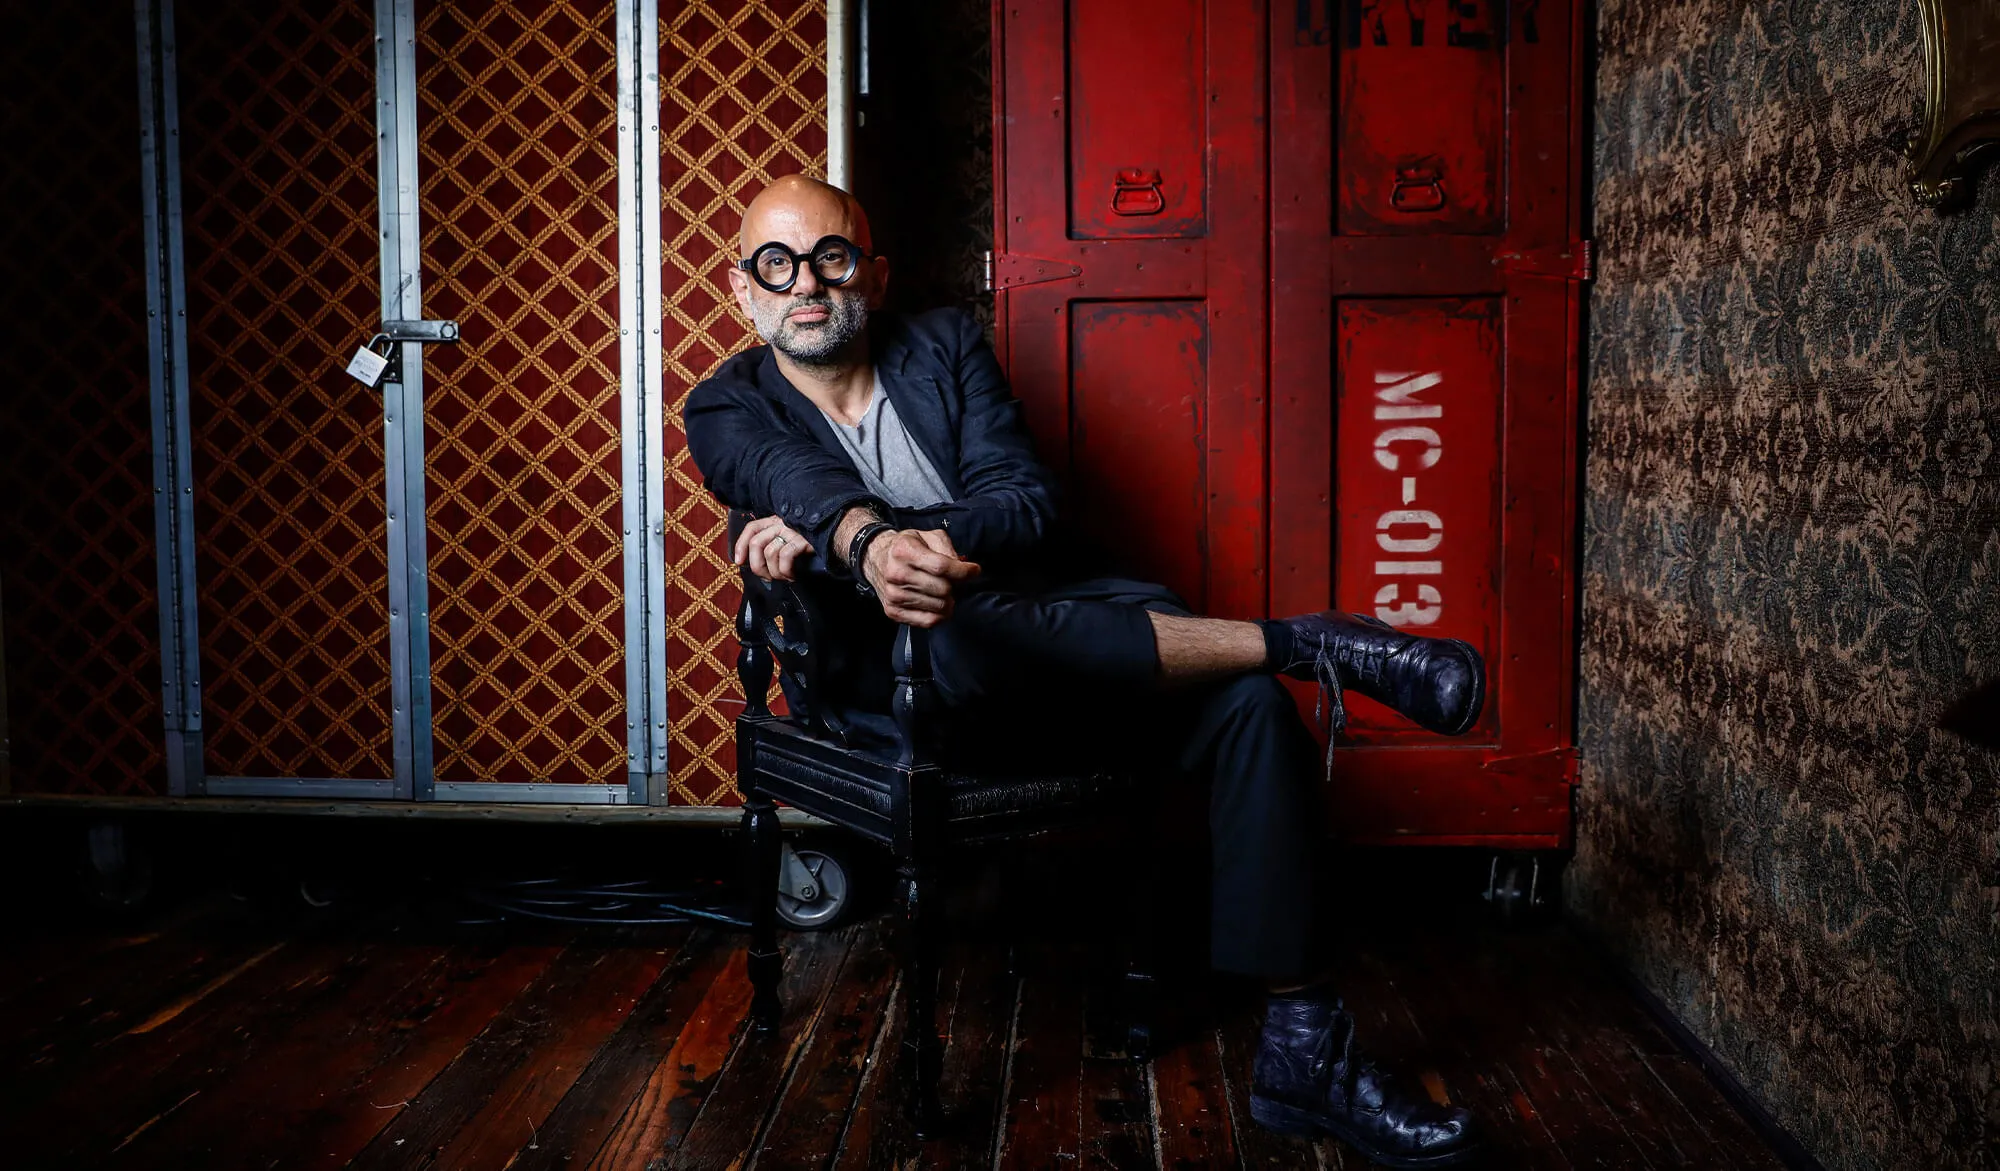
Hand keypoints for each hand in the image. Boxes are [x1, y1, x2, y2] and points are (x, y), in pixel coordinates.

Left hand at [733, 515, 811, 581]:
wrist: (838, 538)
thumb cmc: (813, 544)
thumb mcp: (789, 540)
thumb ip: (773, 544)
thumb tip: (756, 564)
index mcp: (776, 521)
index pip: (752, 528)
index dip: (741, 544)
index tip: (738, 561)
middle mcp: (782, 523)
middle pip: (756, 543)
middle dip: (757, 565)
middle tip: (766, 578)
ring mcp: (792, 530)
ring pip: (770, 553)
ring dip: (774, 572)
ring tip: (784, 578)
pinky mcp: (802, 539)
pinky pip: (785, 557)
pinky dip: (786, 571)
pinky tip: (793, 576)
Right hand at [862, 528, 981, 627]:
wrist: (875, 559)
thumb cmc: (906, 548)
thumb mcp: (926, 536)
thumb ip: (947, 548)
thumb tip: (964, 567)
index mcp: (904, 551)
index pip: (941, 567)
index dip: (963, 571)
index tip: (974, 571)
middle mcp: (896, 574)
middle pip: (942, 589)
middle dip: (955, 585)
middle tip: (953, 581)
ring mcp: (893, 595)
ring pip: (939, 607)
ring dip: (948, 600)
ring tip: (943, 591)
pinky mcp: (893, 611)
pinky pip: (928, 621)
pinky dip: (940, 615)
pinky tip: (938, 604)